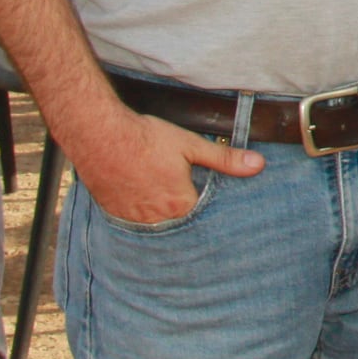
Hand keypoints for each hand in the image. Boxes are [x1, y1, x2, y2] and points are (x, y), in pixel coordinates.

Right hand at [68, 108, 264, 225]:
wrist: (100, 135)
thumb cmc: (146, 139)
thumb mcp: (191, 145)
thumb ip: (225, 159)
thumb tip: (257, 165)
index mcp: (180, 205)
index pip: (203, 214)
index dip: (204, 201)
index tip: (202, 194)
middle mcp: (157, 220)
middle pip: (179, 221)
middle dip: (182, 209)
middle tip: (175, 188)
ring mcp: (133, 220)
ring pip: (156, 223)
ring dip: (161, 213)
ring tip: (158, 190)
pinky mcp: (115, 214)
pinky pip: (134, 222)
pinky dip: (141, 212)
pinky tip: (141, 195)